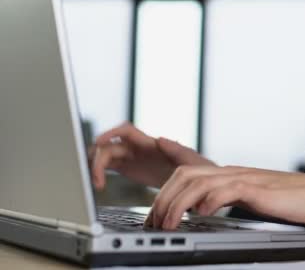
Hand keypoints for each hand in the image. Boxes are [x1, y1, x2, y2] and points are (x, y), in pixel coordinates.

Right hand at [90, 122, 215, 189]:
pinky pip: (108, 166)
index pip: (127, 131)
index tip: (99, 142)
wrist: (195, 184)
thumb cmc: (196, 169)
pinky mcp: (128, 168)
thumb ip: (177, 149)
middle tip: (96, 179)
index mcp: (151, 143)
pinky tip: (99, 185)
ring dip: (96, 166)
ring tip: (97, 184)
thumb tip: (160, 139)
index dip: (111, 133)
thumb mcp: (191, 160)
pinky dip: (99, 172)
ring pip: (105, 155)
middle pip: (110, 145)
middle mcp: (138, 147)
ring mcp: (132, 157)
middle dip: (98, 158)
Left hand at [147, 165, 304, 233]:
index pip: (189, 171)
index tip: (154, 209)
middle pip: (185, 174)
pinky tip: (201, 213)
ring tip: (168, 222)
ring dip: (177, 203)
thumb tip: (206, 209)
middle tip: (154, 221)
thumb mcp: (254, 198)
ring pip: (198, 181)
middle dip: (163, 198)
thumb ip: (230, 199)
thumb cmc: (294, 200)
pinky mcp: (257, 188)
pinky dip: (207, 200)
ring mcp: (245, 178)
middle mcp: (234, 172)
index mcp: (231, 175)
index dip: (166, 186)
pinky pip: (225, 189)